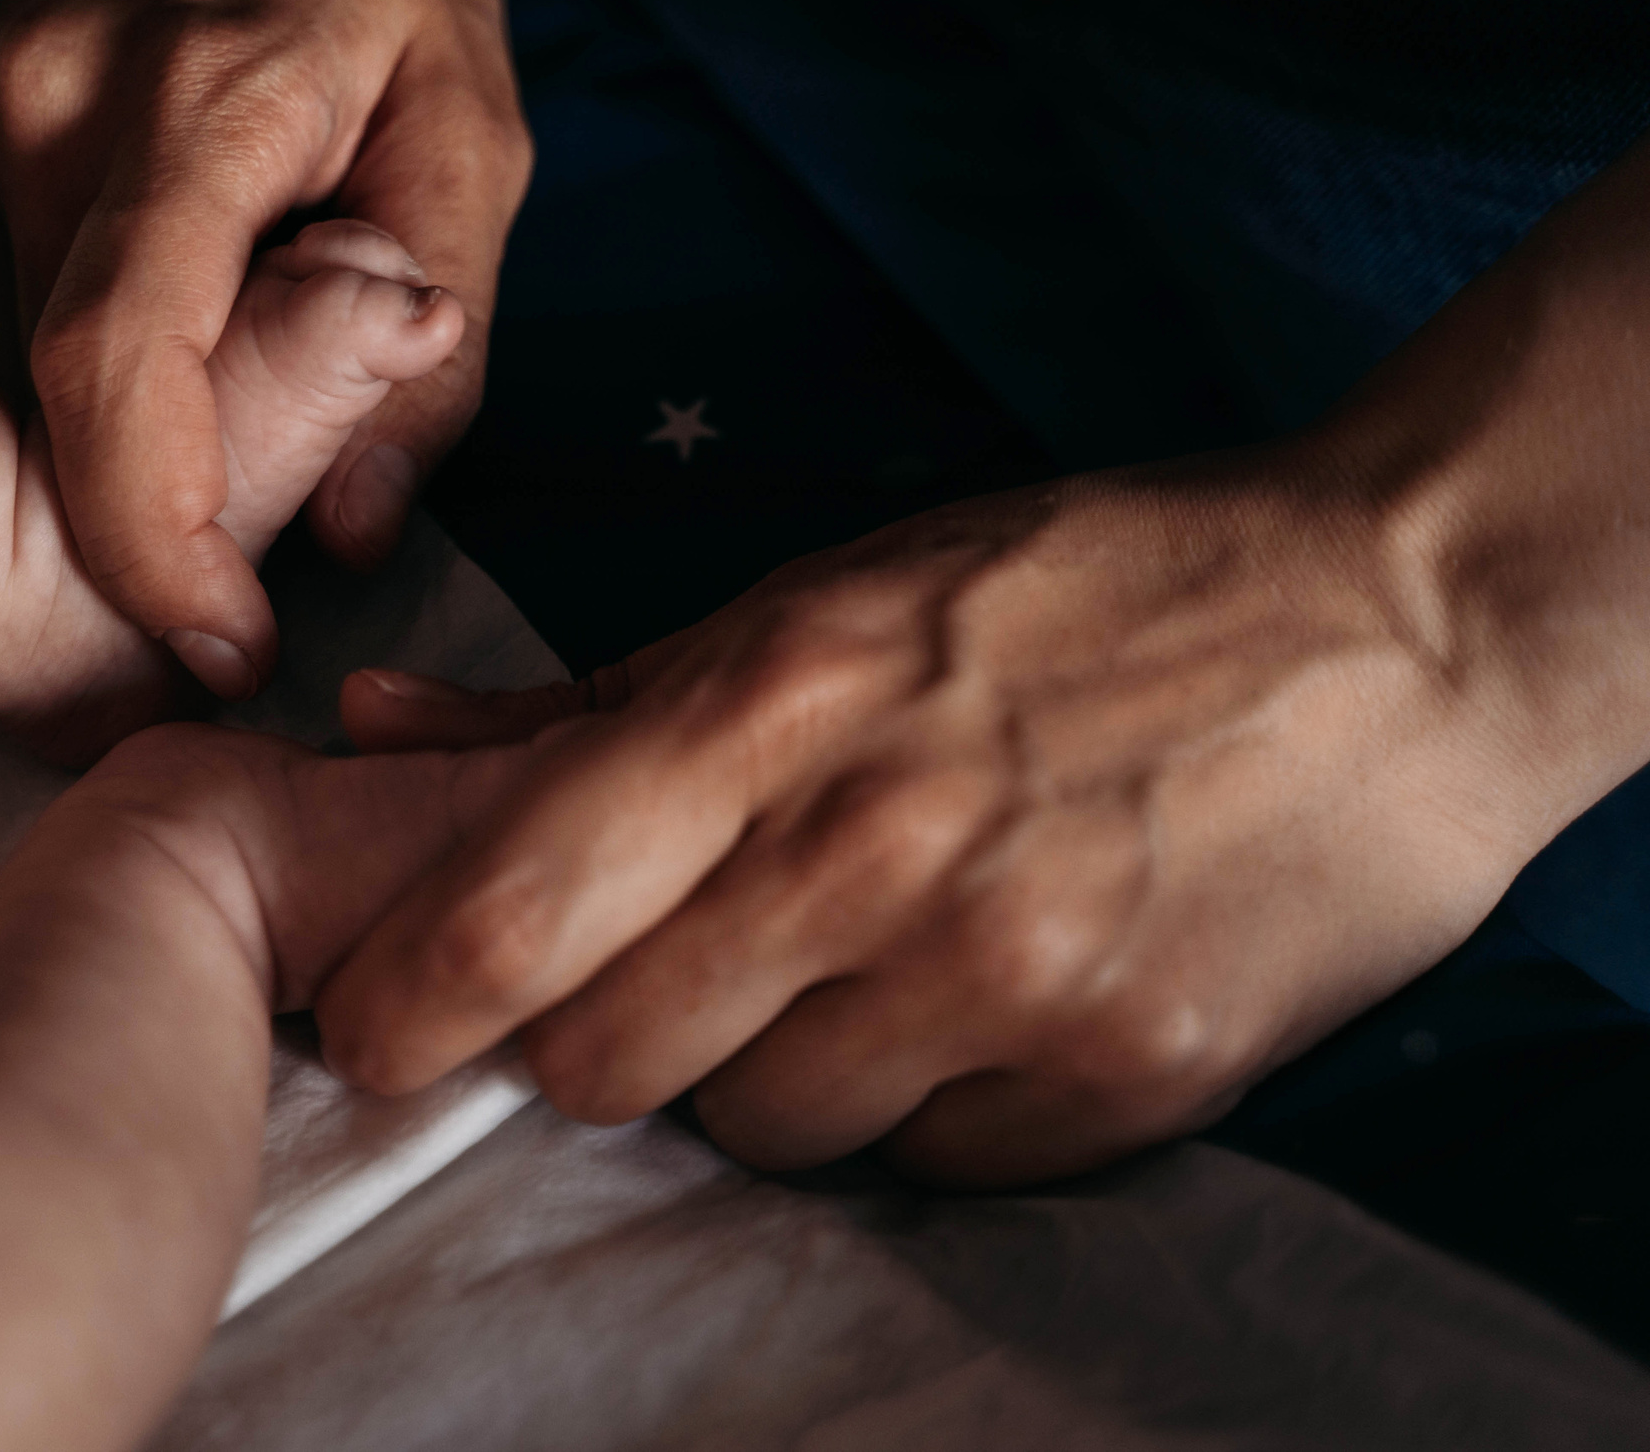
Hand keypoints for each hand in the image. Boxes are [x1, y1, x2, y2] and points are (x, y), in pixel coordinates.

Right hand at [0, 0, 529, 697]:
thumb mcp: (472, 134)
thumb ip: (435, 339)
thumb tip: (357, 531)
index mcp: (198, 96)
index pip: (118, 360)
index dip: (151, 542)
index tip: (216, 644)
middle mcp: (29, 88)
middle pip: (52, 388)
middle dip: (149, 482)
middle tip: (245, 462)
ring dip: (79, 404)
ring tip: (180, 318)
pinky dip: (16, 331)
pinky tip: (92, 254)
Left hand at [315, 453, 1592, 1185]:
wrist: (1388, 627)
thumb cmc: (1066, 593)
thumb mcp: (817, 595)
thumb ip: (578, 700)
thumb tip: (369, 734)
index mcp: (780, 703)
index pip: (518, 906)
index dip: (408, 998)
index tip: (370, 1029)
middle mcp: (879, 850)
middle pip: (608, 1059)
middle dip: (596, 1037)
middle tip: (661, 971)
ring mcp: (1009, 973)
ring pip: (761, 1127)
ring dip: (766, 1072)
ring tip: (854, 965)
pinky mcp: (1126, 1075)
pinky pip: (927, 1164)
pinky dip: (919, 1104)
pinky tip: (978, 999)